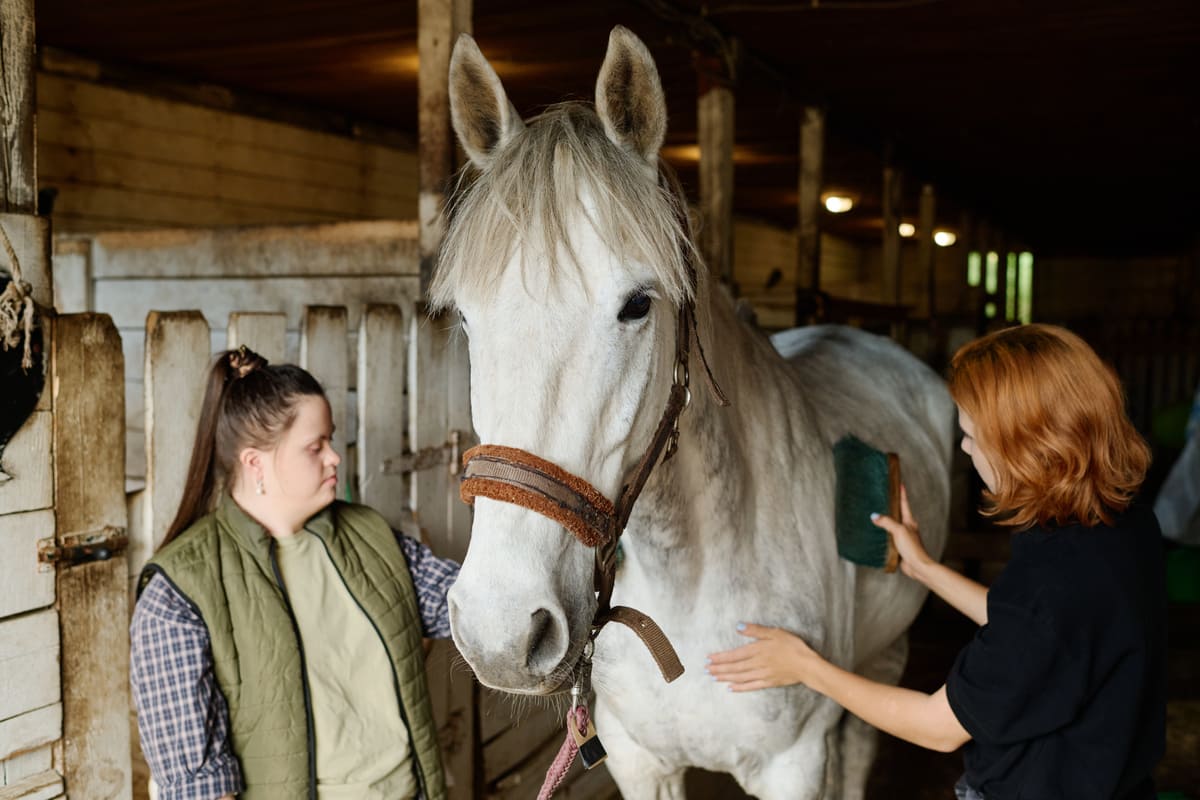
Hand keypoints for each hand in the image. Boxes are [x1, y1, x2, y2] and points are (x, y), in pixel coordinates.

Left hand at [705, 623, 822, 691]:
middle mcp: (756, 664)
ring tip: (713, 678)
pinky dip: (739, 687)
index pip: (734, 655)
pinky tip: (731, 688)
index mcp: (757, 650)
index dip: (720, 658)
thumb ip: (756, 630)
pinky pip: (751, 686)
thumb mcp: (775, 632)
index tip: (708, 659)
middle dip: (719, 668)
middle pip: (734, 667)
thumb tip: (739, 626)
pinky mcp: (768, 683)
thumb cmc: (792, 646)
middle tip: (706, 670)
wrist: (807, 665)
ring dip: (725, 677)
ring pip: (739, 677)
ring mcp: (762, 675)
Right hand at [872, 485, 931, 581]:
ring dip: (887, 519)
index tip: (899, 483)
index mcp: (909, 521)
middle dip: (893, 505)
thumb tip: (874, 516)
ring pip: (894, 525)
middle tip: (886, 496)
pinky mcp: (900, 546)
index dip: (901, 493)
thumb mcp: (899, 531)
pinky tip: (878, 534)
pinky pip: (890, 536)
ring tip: (878, 513)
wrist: (917, 566)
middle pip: (899, 513)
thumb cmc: (912, 547)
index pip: (904, 503)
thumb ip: (887, 522)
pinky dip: (884, 532)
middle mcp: (907, 527)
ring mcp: (904, 537)